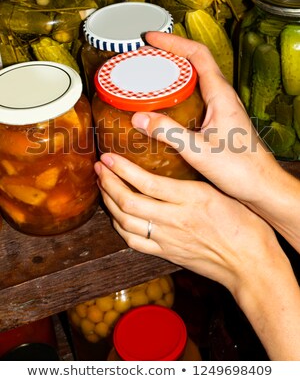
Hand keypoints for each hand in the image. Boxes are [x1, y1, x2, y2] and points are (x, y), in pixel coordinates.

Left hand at [95, 153, 299, 359]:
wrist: (250, 263)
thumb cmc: (243, 225)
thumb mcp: (218, 193)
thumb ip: (189, 184)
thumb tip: (163, 173)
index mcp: (190, 198)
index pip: (146, 182)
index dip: (122, 169)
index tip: (109, 157)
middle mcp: (174, 219)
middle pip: (128, 201)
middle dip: (108, 183)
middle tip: (100, 168)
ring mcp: (167, 239)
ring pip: (126, 221)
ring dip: (109, 203)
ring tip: (103, 187)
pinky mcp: (166, 254)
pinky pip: (133, 241)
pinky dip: (119, 227)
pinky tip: (115, 216)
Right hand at [131, 31, 281, 205]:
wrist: (262, 186)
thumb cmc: (240, 169)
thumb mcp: (198, 150)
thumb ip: (168, 132)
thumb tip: (140, 117)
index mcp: (221, 95)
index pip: (197, 55)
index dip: (173, 42)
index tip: (151, 39)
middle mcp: (223, 96)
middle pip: (196, 62)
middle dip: (170, 53)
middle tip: (146, 55)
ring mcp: (222, 108)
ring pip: (197, 78)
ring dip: (175, 71)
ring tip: (151, 74)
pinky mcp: (219, 120)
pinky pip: (197, 96)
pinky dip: (179, 91)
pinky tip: (165, 105)